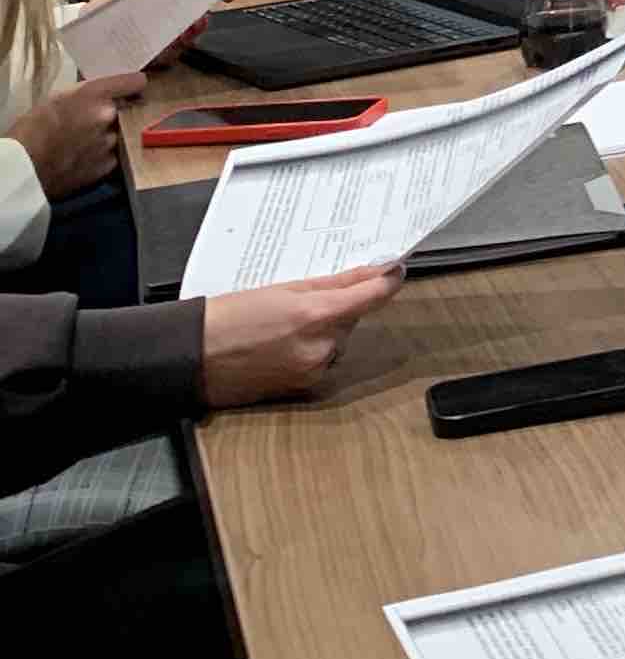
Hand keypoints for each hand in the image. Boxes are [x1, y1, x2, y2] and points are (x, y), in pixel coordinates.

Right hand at [8, 75, 143, 198]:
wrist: (25, 167)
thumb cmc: (33, 129)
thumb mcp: (58, 98)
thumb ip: (86, 93)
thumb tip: (101, 92)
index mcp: (96, 94)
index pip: (135, 82)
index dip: (135, 85)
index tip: (134, 88)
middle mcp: (109, 116)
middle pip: (128, 110)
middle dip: (117, 114)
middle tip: (96, 121)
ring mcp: (111, 143)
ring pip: (120, 135)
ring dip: (108, 137)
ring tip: (85, 143)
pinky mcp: (108, 166)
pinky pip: (114, 156)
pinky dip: (104, 157)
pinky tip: (85, 158)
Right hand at [197, 266, 402, 408]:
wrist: (194, 358)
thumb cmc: (231, 317)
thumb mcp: (283, 289)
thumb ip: (332, 284)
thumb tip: (368, 274)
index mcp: (315, 315)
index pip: (371, 297)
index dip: (388, 282)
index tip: (396, 271)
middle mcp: (320, 347)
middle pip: (351, 319)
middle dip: (338, 308)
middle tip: (304, 300)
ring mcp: (312, 370)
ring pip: (337, 341)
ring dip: (325, 330)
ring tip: (285, 324)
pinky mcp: (303, 388)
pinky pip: (322, 360)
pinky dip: (313, 349)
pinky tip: (282, 344)